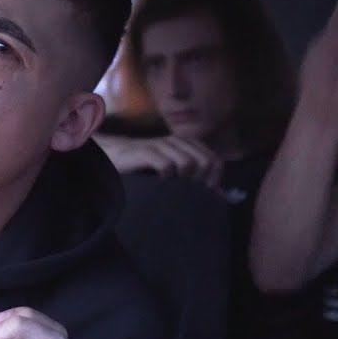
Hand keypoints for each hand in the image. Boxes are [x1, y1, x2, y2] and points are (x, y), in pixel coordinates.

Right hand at [97, 133, 223, 188]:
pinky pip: (167, 165)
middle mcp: (177, 142)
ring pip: (188, 163)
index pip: (215, 160)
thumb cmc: (147, 167)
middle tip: (187, 192)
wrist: (115, 156)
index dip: (214, 178)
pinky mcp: (146, 152)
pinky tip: (159, 183)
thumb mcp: (176, 172)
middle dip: (201, 181)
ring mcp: (162, 145)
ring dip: (184, 180)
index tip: (204, 192)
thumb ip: (198, 180)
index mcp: (187, 144)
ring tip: (172, 187)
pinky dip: (166, 177)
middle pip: (205, 161)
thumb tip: (222, 196)